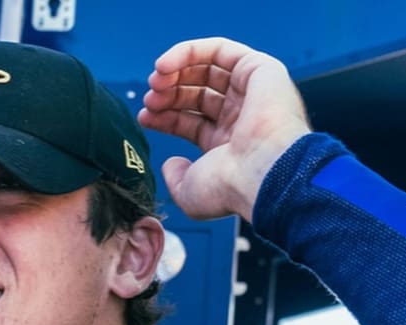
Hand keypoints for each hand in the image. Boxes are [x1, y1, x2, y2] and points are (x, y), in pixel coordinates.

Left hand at [138, 37, 310, 221]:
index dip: (165, 117)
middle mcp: (242, 117)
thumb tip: (170, 164)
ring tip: (155, 82)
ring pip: (208, 69)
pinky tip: (164, 65)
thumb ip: (176, 180)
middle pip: (198, 94)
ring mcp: (253, 93)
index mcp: (229, 146)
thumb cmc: (230, 189)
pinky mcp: (260, 70)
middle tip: (149, 100)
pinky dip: (188, 51)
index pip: (191, 122)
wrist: (261, 173)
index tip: (144, 117)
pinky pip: (219, 49)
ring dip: (176, 71)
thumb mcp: (190, 193)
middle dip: (168, 94)